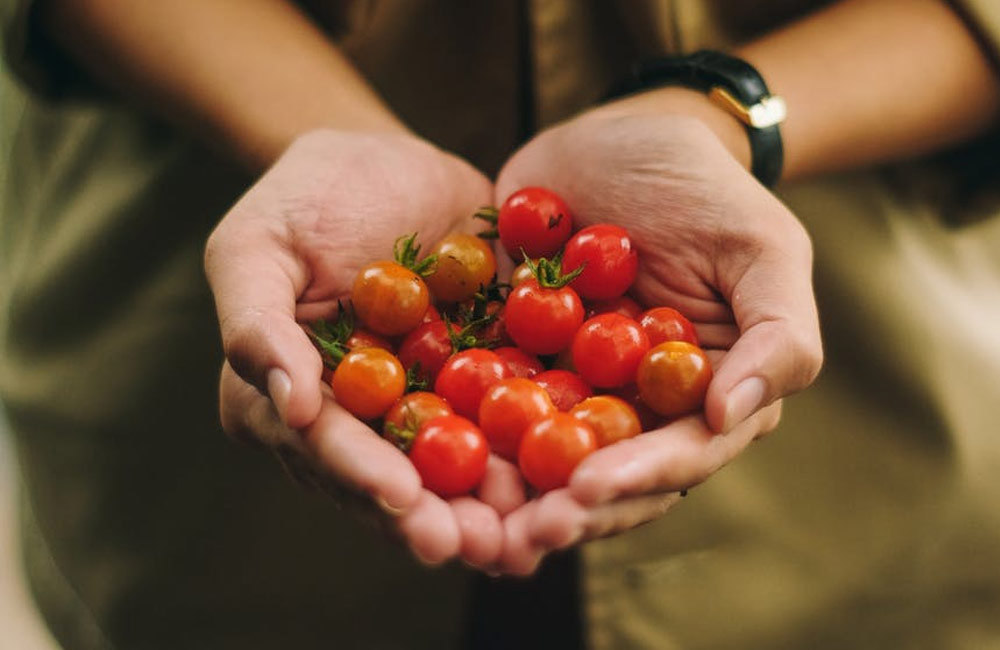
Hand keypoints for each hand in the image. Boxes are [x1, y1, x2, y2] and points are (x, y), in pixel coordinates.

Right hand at [205, 129, 523, 566]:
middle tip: (475, 545)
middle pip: (392, 480)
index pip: (324, 446)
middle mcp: (357, 420)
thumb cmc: (306, 196)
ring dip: (489, 507)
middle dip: (434, 518)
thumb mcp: (256, 244)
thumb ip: (256, 323)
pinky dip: (535, 452)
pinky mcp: (477, 384)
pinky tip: (570, 476)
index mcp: (292, 398)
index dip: (362, 476)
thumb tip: (288, 407)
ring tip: (527, 534)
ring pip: (453, 469)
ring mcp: (422, 407)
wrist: (390, 162)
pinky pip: (506, 422)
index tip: (402, 498)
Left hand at [491, 98, 821, 573]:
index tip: (586, 491)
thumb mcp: (762, 248)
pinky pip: (482, 401)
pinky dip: (458, 429)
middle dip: (562, 509)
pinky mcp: (512, 358)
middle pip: (603, 477)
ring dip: (506, 494)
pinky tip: (424, 449)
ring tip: (466, 520)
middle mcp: (636, 407)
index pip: (677, 456)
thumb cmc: (703, 188)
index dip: (635, 480)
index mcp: (703, 396)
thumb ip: (777, 336)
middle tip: (517, 534)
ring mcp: (570, 387)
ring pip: (539, 457)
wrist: (619, 136)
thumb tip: (730, 416)